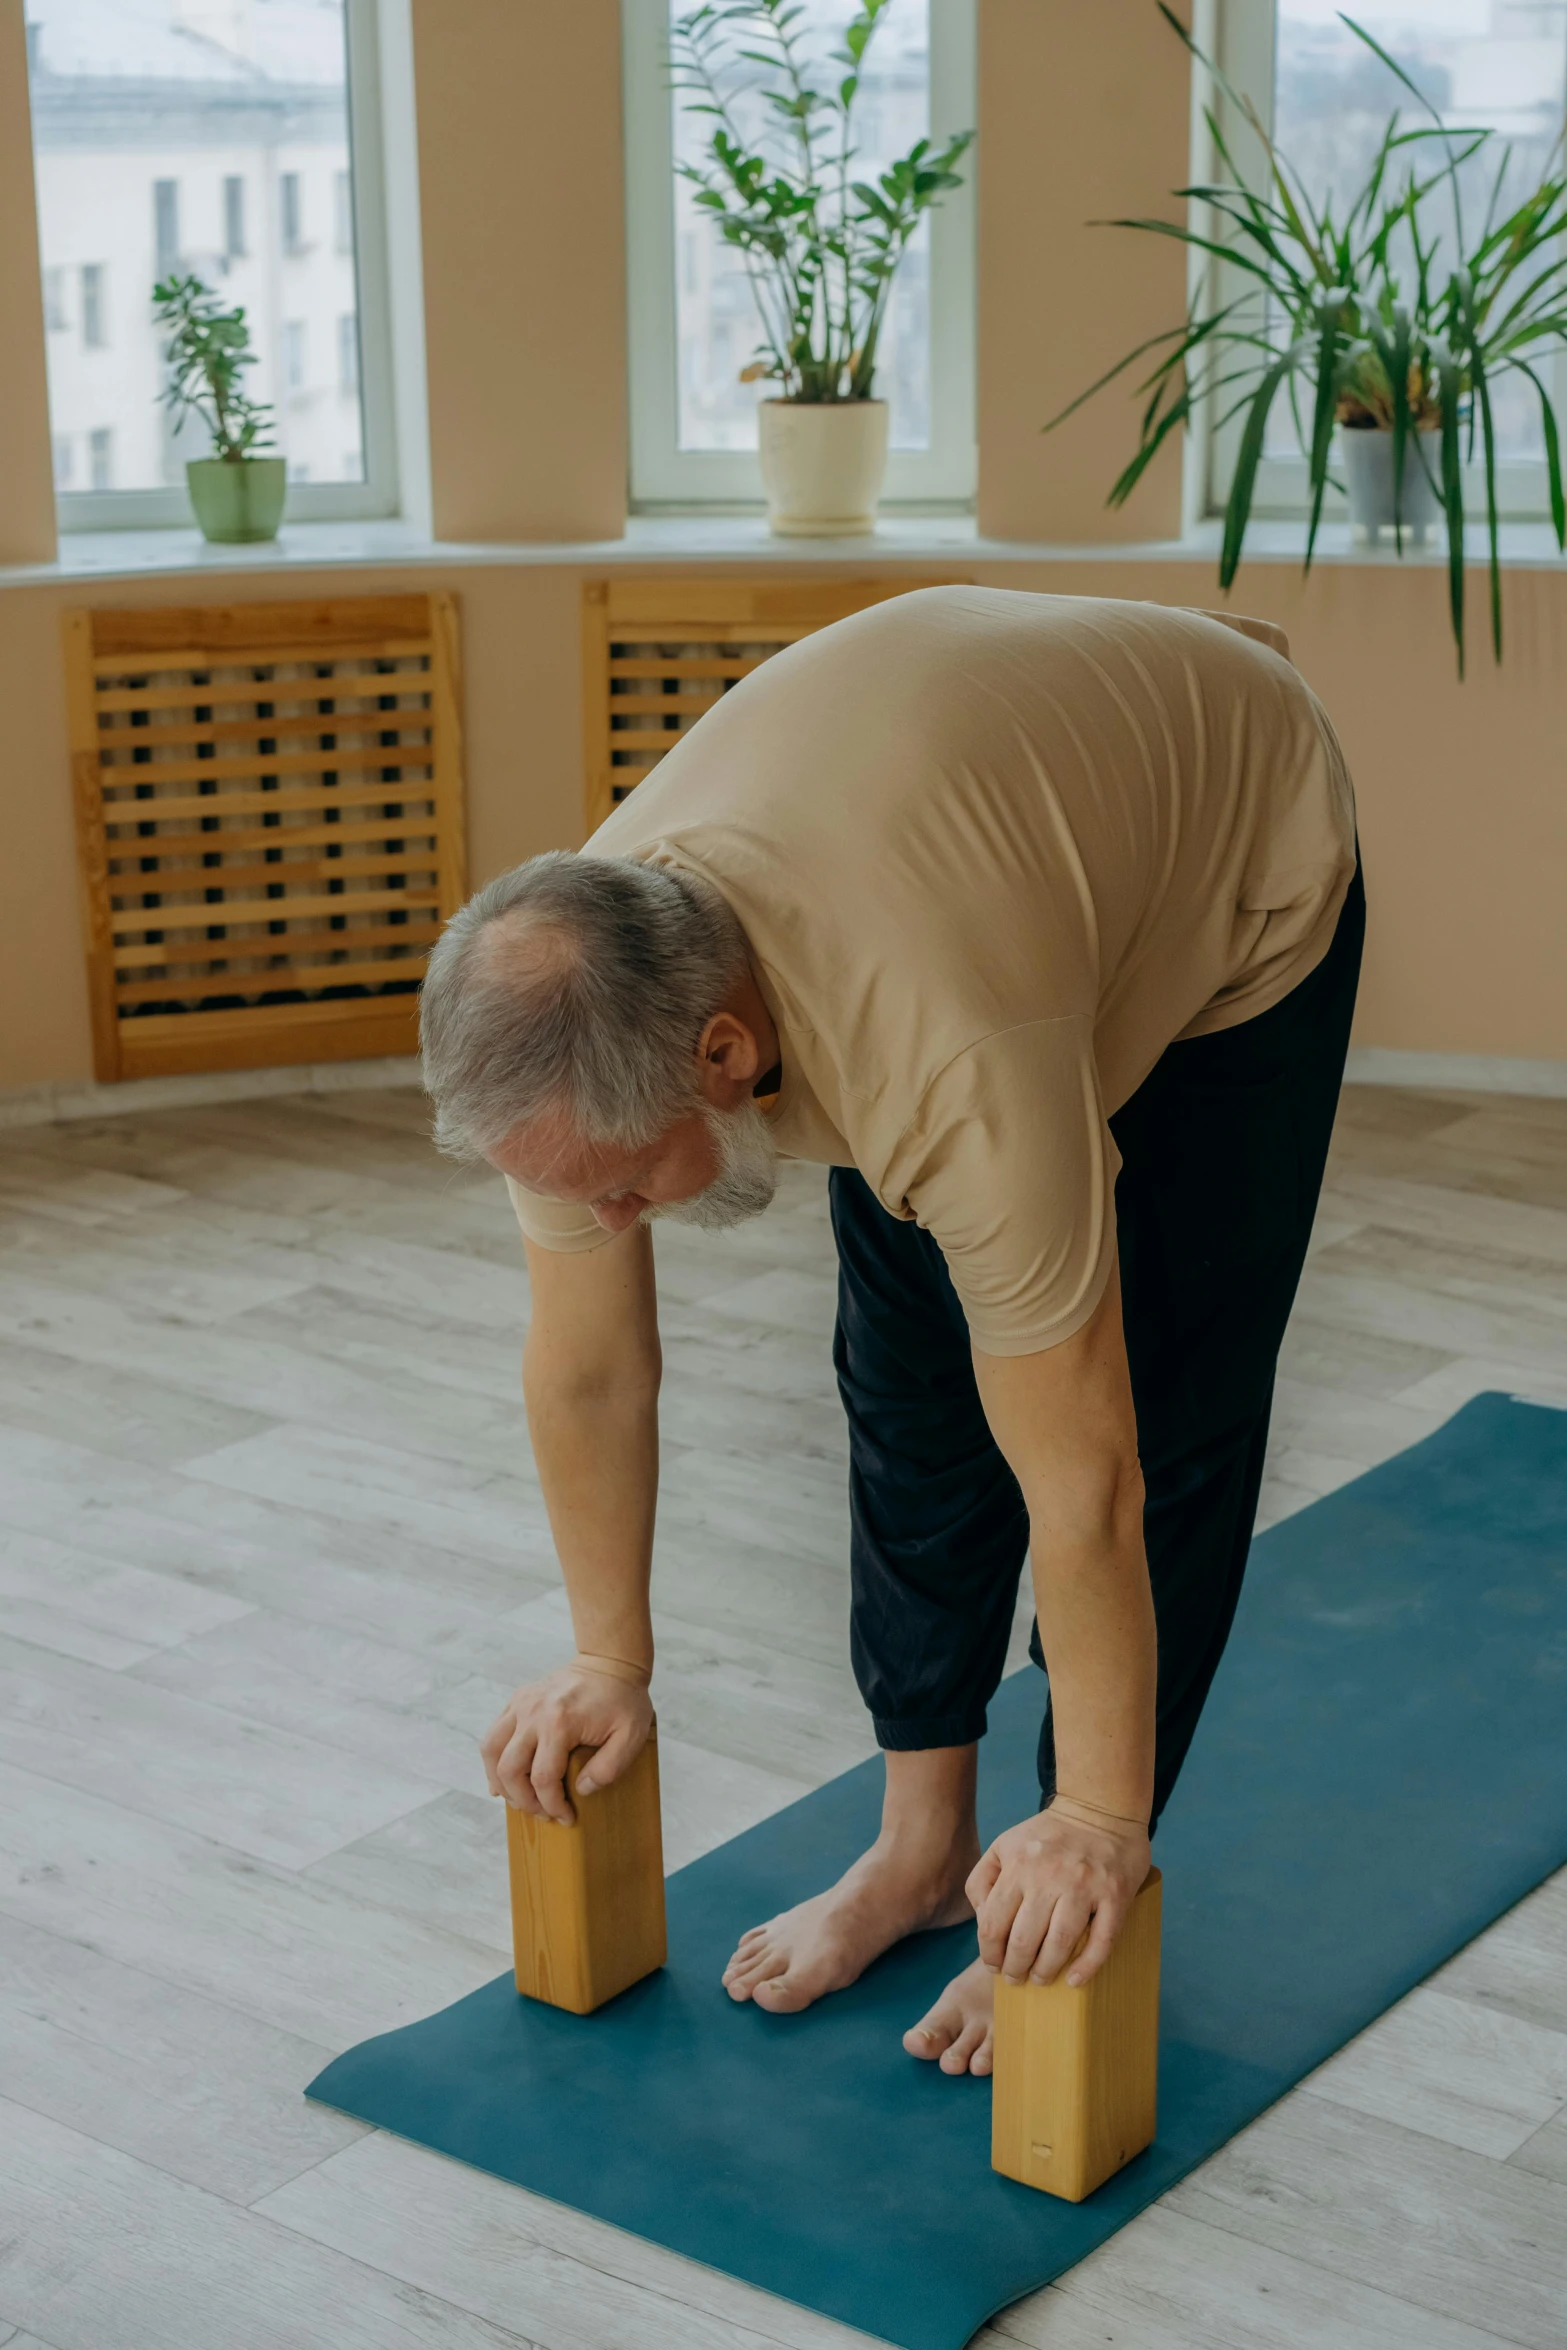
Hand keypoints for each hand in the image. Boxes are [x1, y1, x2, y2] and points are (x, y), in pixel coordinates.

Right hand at [480, 1660, 652, 1823]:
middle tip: (543, 1813)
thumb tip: (580, 1790)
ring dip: (500, 1781)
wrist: (610, 1662)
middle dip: (523, 1800)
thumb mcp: (630, 1736)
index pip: (542, 1778)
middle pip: (509, 1769)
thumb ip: (609, 1768)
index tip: (566, 1817)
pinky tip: (505, 1777)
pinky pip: (494, 1735)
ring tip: (519, 1799)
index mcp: (560, 1722)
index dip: (551, 1805)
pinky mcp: (518, 1699)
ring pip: (491, 1751)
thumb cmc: (623, 1700)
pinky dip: (495, 1760)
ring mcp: (522, 1703)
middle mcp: (533, 1712)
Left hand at [966, 1801, 1151, 1988]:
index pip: (993, 1923)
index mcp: (1019, 1865)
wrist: (1100, 1809)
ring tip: (1040, 1979)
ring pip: (1059, 1944)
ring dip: (1045, 1971)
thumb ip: (983, 1879)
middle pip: (1024, 1940)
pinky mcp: (1114, 1895)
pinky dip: (1087, 1966)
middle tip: (1016, 1978)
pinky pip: (1101, 1940)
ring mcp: (1084, 1886)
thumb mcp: (1004, 1845)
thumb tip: (981, 1920)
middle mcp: (1049, 1876)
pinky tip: (1074, 1979)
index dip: (990, 1953)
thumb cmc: (1048, 1835)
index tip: (994, 1965)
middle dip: (1015, 1969)